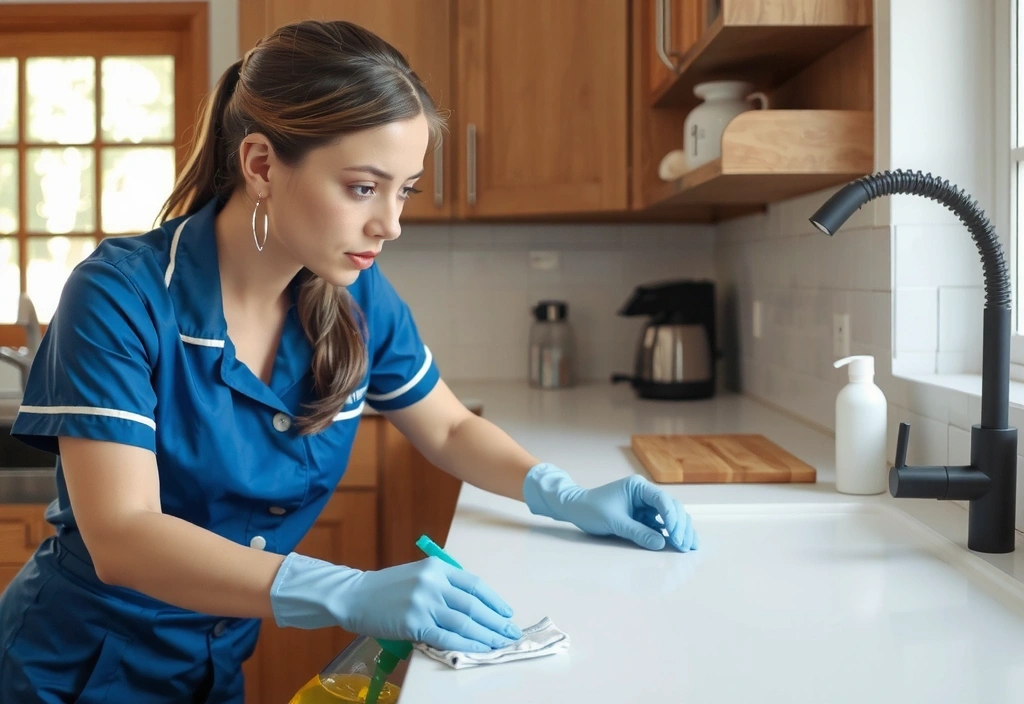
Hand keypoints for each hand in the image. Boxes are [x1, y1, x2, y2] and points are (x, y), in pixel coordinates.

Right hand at [269, 553, 522, 652]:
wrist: (355, 596)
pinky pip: (446, 636)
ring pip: (464, 622)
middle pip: (473, 605)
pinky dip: (466, 644)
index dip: (493, 601)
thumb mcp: (418, 575)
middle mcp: (433, 582)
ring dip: (486, 635)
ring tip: (501, 644)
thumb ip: (443, 585)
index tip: (507, 613)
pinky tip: (479, 649)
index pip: (474, 585)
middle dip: (495, 622)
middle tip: (512, 633)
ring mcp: (424, 602)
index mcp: (437, 568)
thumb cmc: (387, 589)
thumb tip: (473, 607)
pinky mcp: (414, 623)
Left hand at [522, 463, 697, 551]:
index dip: (672, 518)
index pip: (662, 500)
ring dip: (680, 530)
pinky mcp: (644, 517)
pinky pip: (662, 525)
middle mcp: (646, 494)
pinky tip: (680, 544)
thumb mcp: (614, 522)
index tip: (676, 535)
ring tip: (690, 547)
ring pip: (671, 516)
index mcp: (638, 487)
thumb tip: (661, 544)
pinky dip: (671, 534)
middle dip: (680, 526)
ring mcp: (646, 506)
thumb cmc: (591, 510)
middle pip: (672, 507)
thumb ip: (638, 532)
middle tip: (685, 546)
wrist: (576, 509)